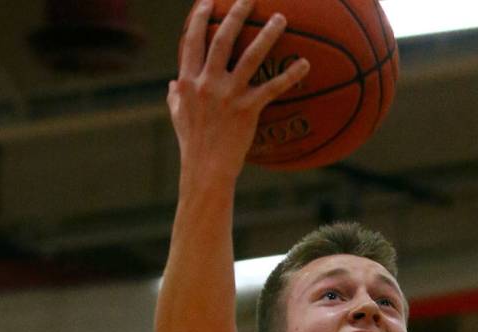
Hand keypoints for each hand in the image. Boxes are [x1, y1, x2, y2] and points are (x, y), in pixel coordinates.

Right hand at [170, 0, 309, 179]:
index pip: (192, 41)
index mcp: (188, 81)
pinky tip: (305, 64)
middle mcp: (207, 83)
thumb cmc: (192, 145)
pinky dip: (290, 75)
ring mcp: (228, 96)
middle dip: (235, 14)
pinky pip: (272, 88)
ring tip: (280, 18)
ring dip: (266, 34)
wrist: (205, 170)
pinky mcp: (247, 110)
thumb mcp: (178, 117)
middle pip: (222, 39)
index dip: (200, 18)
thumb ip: (175, 97)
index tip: (209, 1)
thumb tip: (171, 86)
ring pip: (250, 57)